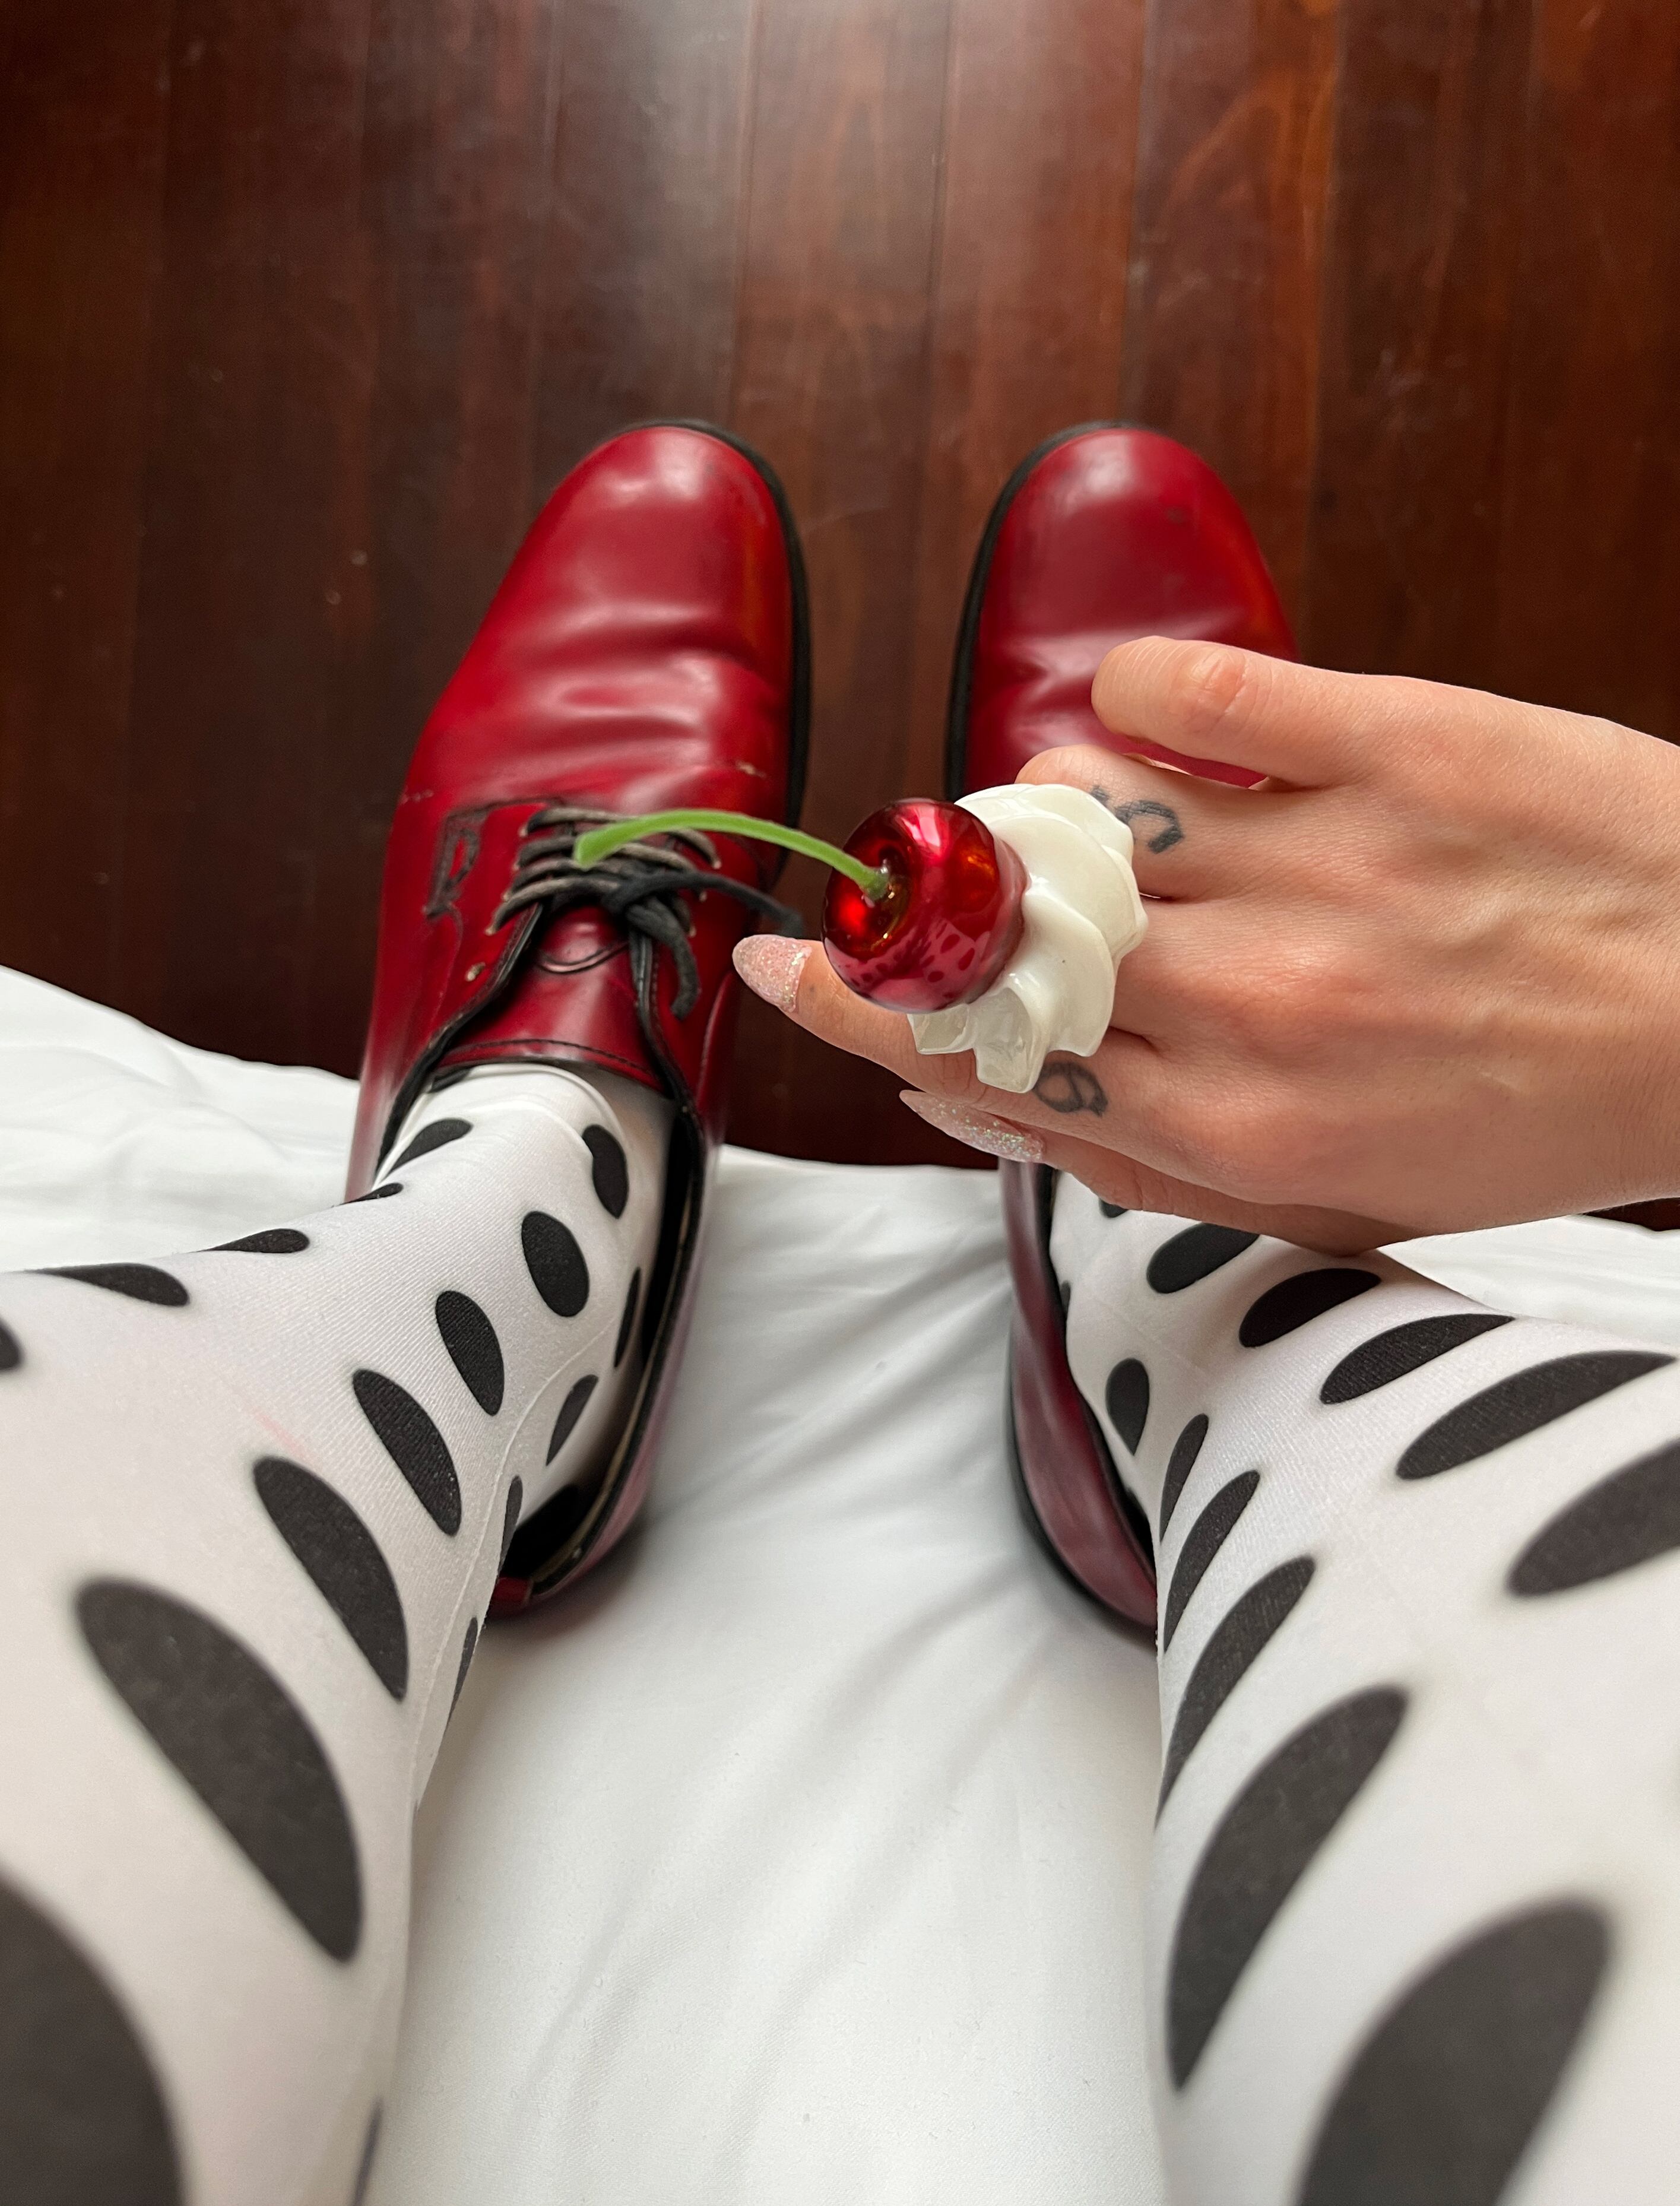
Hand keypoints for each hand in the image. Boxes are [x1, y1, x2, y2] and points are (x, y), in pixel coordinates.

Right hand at [733, 639, 1679, 1246]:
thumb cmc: (1546, 1113)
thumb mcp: (1343, 1198)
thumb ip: (1153, 1158)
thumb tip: (979, 1101)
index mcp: (1236, 1129)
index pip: (983, 1061)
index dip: (861, 1010)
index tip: (794, 964)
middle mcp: (1253, 1001)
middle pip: (1003, 933)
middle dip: (932, 903)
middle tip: (931, 876)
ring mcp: (1318, 861)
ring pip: (1079, 805)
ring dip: (1047, 804)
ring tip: (1095, 815)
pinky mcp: (1393, 739)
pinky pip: (1192, 695)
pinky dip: (1133, 694)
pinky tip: (1137, 712)